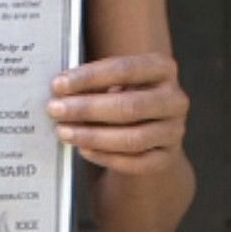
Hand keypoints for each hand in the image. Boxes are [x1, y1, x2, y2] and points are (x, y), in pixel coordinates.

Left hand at [47, 53, 188, 176]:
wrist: (149, 125)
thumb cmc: (122, 94)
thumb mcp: (113, 80)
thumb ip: (93, 82)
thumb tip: (60, 89)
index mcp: (162, 68)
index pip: (124, 69)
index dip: (89, 77)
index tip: (58, 84)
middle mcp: (175, 99)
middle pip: (130, 106)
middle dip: (87, 108)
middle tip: (55, 110)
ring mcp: (174, 130)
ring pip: (133, 139)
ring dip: (93, 136)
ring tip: (64, 131)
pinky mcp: (166, 158)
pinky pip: (136, 163)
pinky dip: (106, 157)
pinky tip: (83, 149)